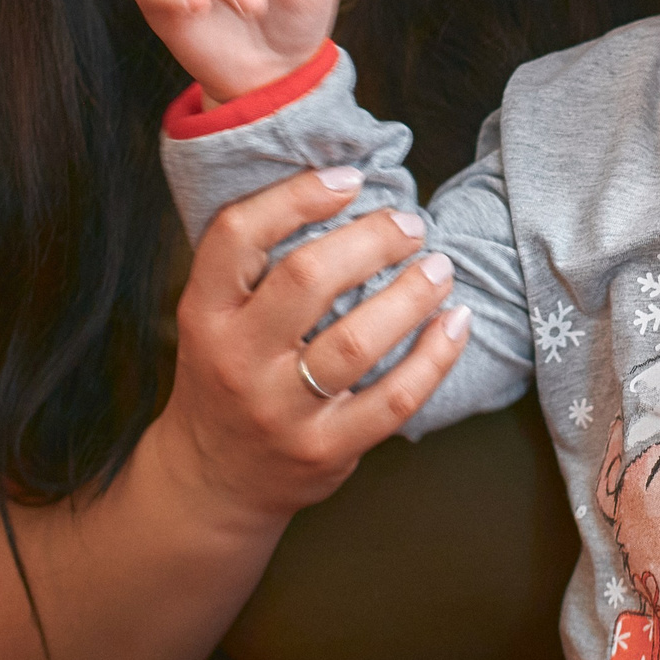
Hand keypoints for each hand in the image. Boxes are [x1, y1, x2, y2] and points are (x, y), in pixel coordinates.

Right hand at [143, 165, 471, 527]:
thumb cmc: (227, 377)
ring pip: (356, 340)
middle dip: (371, 240)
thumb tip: (344, 191)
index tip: (349, 179)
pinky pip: (392, 398)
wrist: (213, 480)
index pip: (238, 235)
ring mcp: (280, 409)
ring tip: (440, 268)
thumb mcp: (215, 319)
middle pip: (307, 279)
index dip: (296, 196)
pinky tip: (455, 324)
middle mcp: (237, 359)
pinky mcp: (324, 448)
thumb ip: (257, 268)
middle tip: (410, 225)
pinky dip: (434, 357)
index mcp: (204, 314)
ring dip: (411, 294)